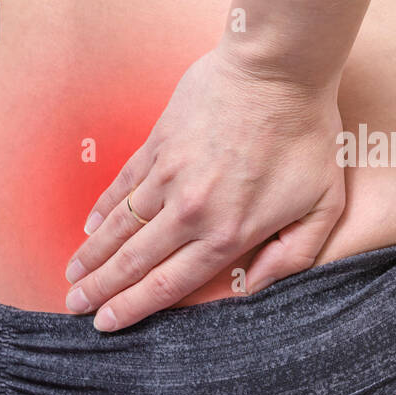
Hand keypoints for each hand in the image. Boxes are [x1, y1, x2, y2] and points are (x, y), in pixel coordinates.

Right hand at [64, 44, 346, 330]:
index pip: (169, 283)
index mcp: (228, 234)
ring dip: (92, 254)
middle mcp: (190, 211)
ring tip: (72, 274)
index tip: (107, 324)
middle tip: (75, 307)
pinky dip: (103, 209)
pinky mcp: (159, 143)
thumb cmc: (307, 136)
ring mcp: (169, 175)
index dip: (134, 307)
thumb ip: (293, 255)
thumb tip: (255, 286)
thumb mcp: (323, 206)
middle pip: (134, 261)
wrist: (278, 70)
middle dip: (100, 289)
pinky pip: (123, 185)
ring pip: (120, 226)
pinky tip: (89, 227)